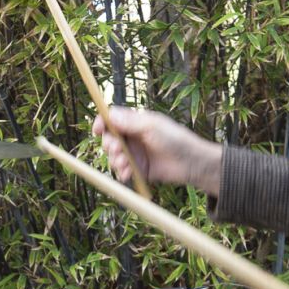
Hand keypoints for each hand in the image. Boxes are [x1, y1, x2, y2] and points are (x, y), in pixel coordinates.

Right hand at [93, 106, 224, 194]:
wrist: (190, 163)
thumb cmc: (175, 139)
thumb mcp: (152, 126)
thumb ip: (130, 122)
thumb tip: (110, 115)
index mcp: (134, 123)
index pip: (111, 120)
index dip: (102, 123)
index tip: (97, 130)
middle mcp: (132, 138)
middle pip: (109, 139)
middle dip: (109, 145)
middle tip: (117, 150)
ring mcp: (134, 154)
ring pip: (113, 157)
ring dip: (115, 161)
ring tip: (126, 164)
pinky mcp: (138, 170)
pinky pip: (122, 172)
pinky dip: (122, 173)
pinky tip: (128, 174)